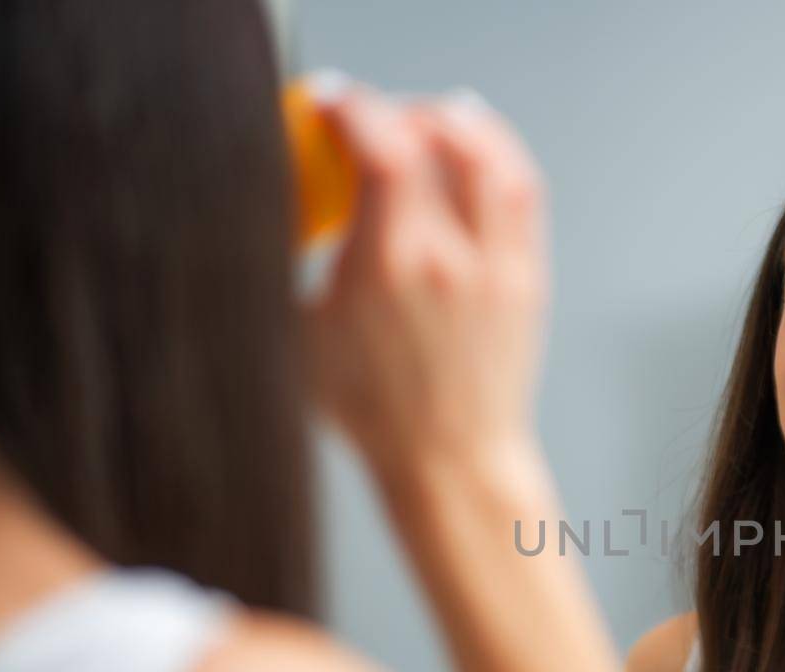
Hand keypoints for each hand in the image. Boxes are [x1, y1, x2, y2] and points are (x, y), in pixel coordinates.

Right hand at [300, 82, 550, 480]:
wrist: (449, 459)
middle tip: (365, 120)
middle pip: (433, 138)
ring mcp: (497, 266)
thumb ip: (282, 263)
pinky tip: (470, 143)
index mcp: (388, 268)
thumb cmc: (371, 411)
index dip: (351, 106)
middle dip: (392, 111)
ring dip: (451, 120)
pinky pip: (521, 189)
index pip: (381, 147)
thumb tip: (258, 206)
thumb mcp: (299, 336)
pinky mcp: (526, 277)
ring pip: (490, 154)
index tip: (328, 100)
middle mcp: (450, 259)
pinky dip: (495, 150)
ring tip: (419, 121)